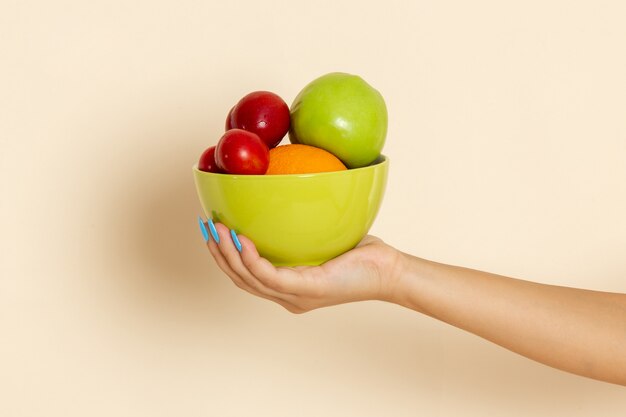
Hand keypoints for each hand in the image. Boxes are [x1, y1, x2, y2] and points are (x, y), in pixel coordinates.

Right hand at [202, 220, 403, 312]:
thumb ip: (302, 226)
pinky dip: (251, 259)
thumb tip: (287, 193)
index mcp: (289, 286)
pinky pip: (270, 276)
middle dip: (218, 254)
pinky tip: (242, 239)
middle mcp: (288, 296)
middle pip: (241, 279)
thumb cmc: (361, 255)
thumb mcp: (325, 237)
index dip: (225, 256)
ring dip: (227, 254)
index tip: (212, 231)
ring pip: (249, 279)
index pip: (248, 275)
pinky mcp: (307, 291)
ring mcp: (296, 297)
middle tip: (204, 227)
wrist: (389, 271)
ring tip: (215, 229)